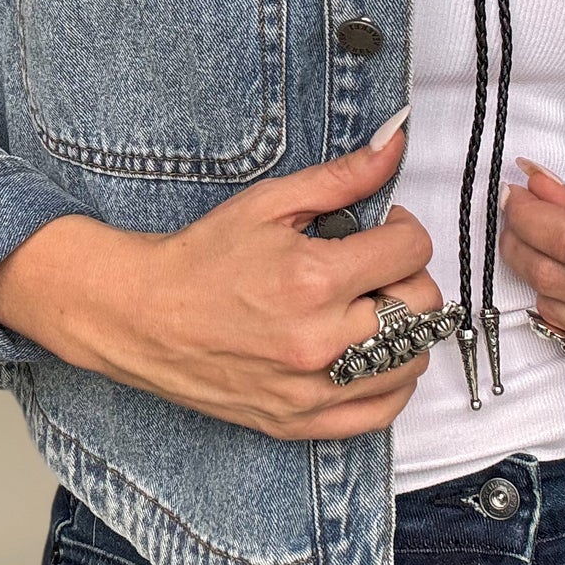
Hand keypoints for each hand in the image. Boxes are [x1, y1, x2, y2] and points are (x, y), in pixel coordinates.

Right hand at [0, 115, 443, 439]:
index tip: (386, 229)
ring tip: (371, 309)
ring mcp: (312, 387)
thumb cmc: (201, 258)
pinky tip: (372, 355)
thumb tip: (395, 143)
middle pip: (422, 308)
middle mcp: (320, 340)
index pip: (411, 251)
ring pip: (411, 363)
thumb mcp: (269, 203)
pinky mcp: (300, 421)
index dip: (405, 230)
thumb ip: (340, 177)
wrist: (143, 316)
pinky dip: (392, 383)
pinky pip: (382, 412)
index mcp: (314, 279)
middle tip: (378, 268)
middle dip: (409, 277)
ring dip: (406, 330)